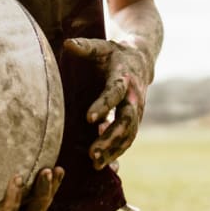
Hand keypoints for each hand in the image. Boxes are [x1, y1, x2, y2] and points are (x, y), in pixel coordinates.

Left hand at [64, 37, 151, 168]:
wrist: (141, 60)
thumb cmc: (114, 54)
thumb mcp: (101, 47)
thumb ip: (85, 47)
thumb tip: (68, 44)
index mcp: (124, 78)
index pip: (114, 93)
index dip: (103, 105)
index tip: (89, 119)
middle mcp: (134, 98)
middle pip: (126, 121)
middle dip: (110, 138)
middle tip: (92, 152)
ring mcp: (136, 112)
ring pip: (129, 135)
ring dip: (114, 150)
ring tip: (96, 164)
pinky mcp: (134, 121)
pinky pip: (128, 140)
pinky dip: (118, 153)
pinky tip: (106, 166)